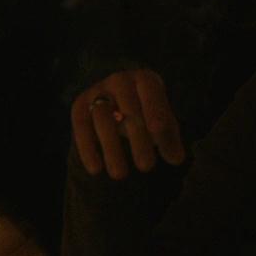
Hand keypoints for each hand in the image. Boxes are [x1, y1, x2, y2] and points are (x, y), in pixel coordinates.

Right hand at [70, 68, 184, 178]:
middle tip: (146, 167)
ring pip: (102, 117)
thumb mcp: (160, 120)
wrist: (114, 97)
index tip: (158, 130)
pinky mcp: (80, 106)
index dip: (154, 108)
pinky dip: (87, 148)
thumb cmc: (145, 111)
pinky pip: (81, 126)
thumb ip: (169, 138)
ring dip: (111, 147)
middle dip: (138, 138)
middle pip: (128, 107)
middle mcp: (120, 81)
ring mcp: (97, 92)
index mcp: (145, 80)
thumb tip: (176, 158)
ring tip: (120, 175)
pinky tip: (95, 170)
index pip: (150, 91)